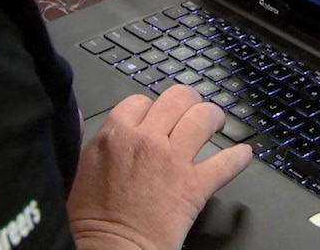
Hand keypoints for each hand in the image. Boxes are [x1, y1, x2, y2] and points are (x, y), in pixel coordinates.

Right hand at [66, 84, 252, 249]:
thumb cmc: (90, 220)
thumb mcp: (76, 169)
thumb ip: (86, 137)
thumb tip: (80, 114)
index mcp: (115, 135)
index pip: (141, 101)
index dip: (151, 107)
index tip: (157, 115)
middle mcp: (146, 140)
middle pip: (177, 98)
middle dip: (188, 100)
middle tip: (193, 108)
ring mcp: (172, 160)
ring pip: (203, 118)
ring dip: (213, 117)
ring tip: (216, 120)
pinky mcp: (194, 185)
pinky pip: (225, 162)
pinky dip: (238, 158)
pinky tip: (243, 154)